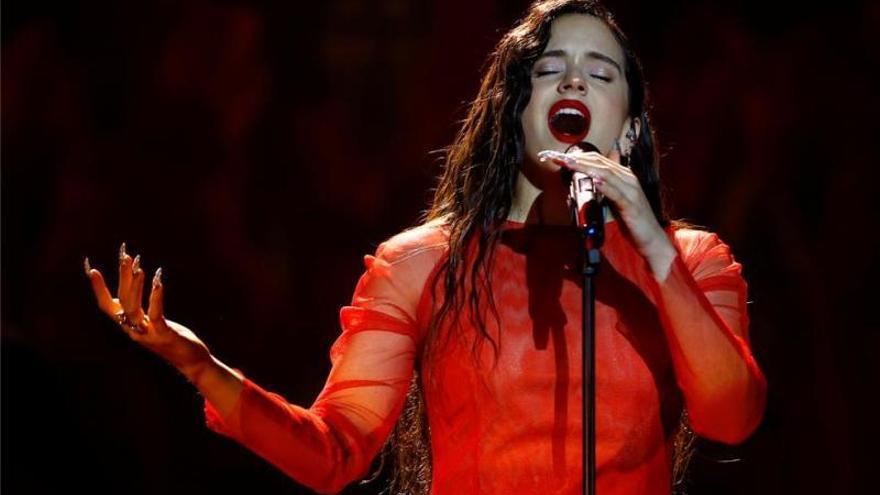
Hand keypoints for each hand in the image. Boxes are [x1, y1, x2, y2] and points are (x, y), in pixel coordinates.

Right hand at [85, 243, 211, 377]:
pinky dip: (156, 297)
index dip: (98, 289)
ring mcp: (147, 334)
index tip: (91, 269)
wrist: (191, 362)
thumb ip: (141, 311)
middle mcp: (134, 330)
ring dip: (135, 286)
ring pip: (134, 308)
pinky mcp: (163, 334)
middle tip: (125, 256)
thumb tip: (133, 289)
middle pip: (122, 300)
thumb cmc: (172, 339)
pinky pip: (156, 314)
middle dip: (123, 277)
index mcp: (129, 325)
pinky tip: (158, 282)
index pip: (107, 306)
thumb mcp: (153, 323)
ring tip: (139, 268)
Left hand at [540, 147, 676, 274]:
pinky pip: (616, 194)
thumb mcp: (617, 200)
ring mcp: (631, 192)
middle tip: (559, 157)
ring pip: (607, 174)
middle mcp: (628, 180)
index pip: (599, 160)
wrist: (653, 240)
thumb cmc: (634, 221)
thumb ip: (606, 187)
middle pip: (600, 164)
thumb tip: (591, 178)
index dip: (579, 156)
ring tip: (570, 163)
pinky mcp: (632, 206)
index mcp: (624, 176)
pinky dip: (605, 186)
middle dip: (578, 159)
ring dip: (586, 168)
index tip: (560, 156)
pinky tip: (595, 181)